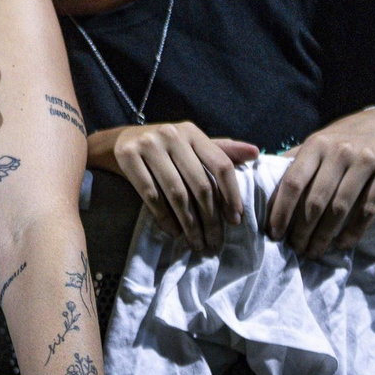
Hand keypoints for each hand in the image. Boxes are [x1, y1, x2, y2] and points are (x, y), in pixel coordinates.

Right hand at [109, 122, 259, 252]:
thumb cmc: (164, 148)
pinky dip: (165, 218)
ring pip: (177, 193)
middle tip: (215, 242)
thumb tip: (255, 152)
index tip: (236, 221)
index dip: (231, 195)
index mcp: (192, 131)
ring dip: (190, 224)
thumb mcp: (191, 144)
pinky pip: (151, 195)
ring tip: (197, 242)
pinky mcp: (127, 156)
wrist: (118, 141)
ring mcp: (148, 144)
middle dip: (211, 219)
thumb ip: (222, 150)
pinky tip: (174, 232)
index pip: (221, 165)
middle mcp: (171, 134)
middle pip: (200, 184)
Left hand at [267, 107, 374, 258]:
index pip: (293, 182)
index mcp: (316, 145)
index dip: (281, 210)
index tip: (274, 232)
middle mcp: (339, 152)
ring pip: (340, 207)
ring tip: (314, 251)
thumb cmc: (345, 139)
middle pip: (316, 199)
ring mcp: (365, 161)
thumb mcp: (318, 142)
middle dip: (302, 229)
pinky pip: (368, 208)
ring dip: (325, 235)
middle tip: (295, 249)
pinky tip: (342, 244)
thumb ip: (295, 161)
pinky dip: (354, 231)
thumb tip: (264, 180)